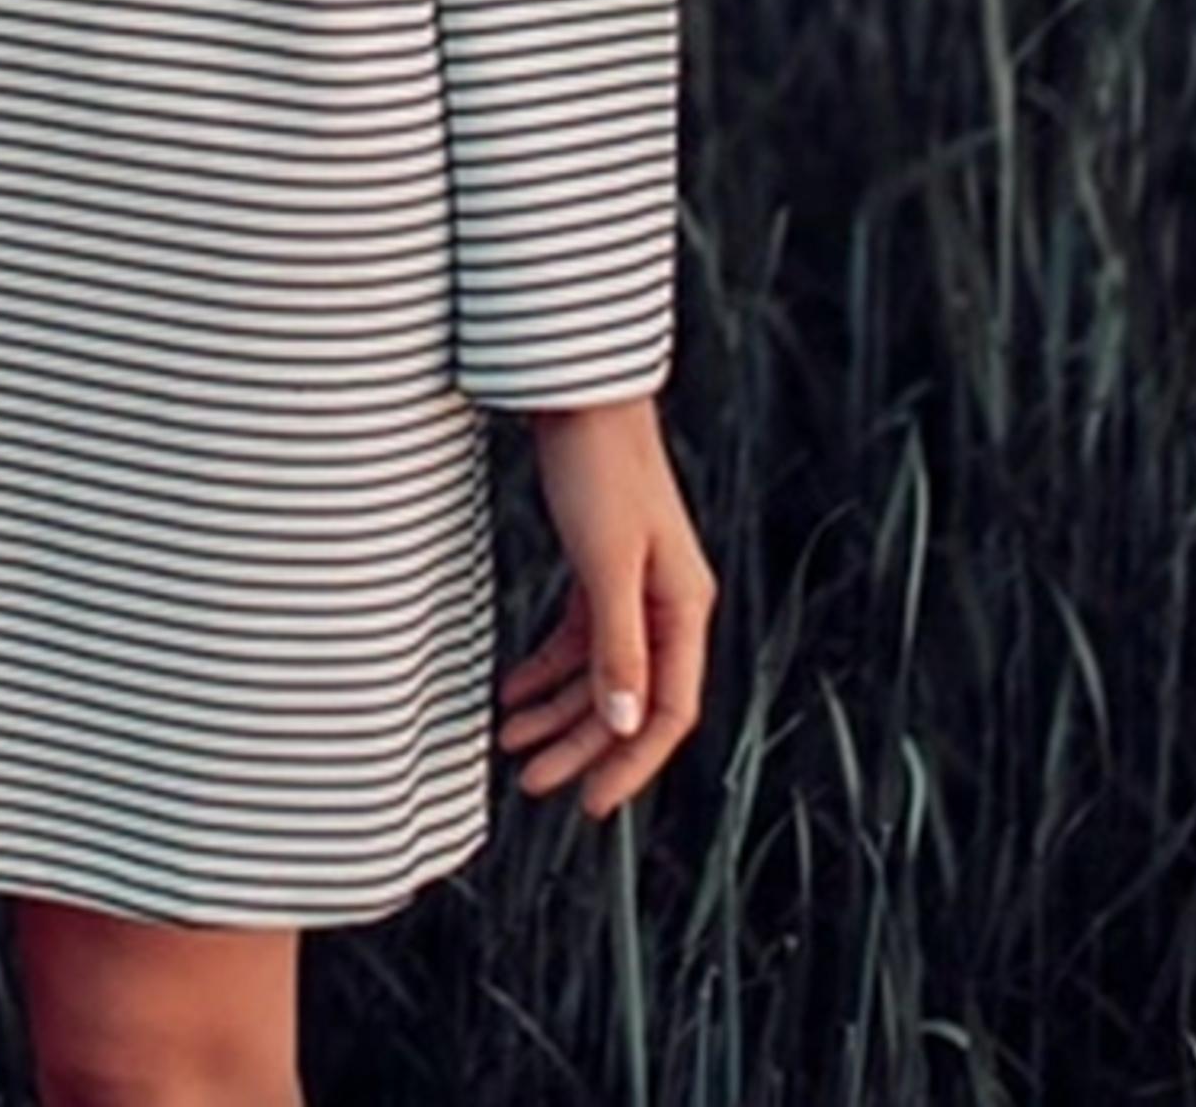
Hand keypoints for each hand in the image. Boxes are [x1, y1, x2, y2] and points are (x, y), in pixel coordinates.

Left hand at [496, 394, 713, 817]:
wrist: (577, 390)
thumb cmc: (598, 467)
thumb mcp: (605, 560)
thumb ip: (617, 643)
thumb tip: (624, 726)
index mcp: (684, 608)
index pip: (666, 712)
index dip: (628, 763)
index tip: (589, 805)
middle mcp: (669, 605)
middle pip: (628, 699)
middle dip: (580, 746)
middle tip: (529, 784)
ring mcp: (636, 585)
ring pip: (600, 672)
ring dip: (558, 710)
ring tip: (510, 744)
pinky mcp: (602, 565)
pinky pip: (580, 637)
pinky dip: (548, 666)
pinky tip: (512, 689)